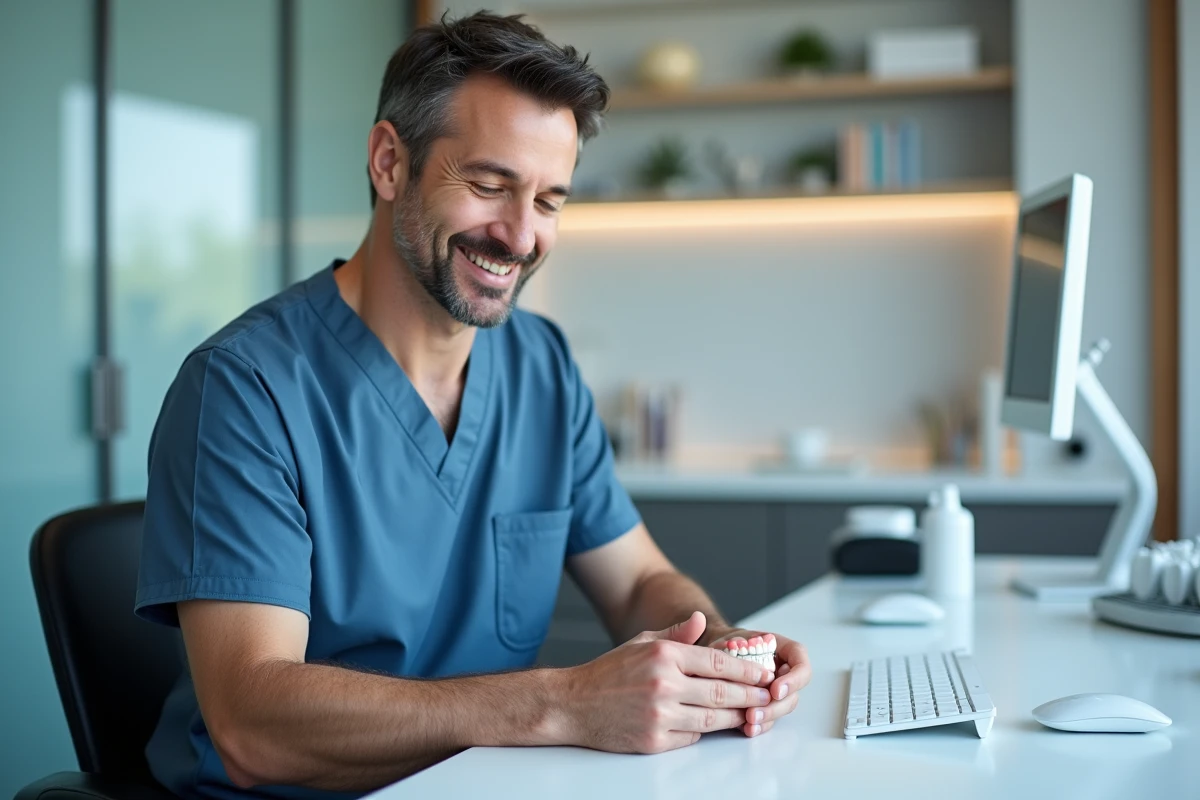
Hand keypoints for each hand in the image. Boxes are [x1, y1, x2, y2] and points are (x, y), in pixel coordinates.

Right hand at [559, 611, 773, 753]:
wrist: (573, 704)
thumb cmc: (608, 672)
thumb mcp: (641, 642)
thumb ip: (676, 635)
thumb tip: (702, 622)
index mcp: (663, 655)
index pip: (718, 663)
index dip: (747, 670)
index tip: (763, 673)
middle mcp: (663, 684)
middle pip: (722, 692)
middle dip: (750, 695)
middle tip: (766, 696)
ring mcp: (659, 715)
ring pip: (712, 719)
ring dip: (735, 717)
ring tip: (749, 713)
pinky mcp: (654, 741)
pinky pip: (691, 737)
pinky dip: (703, 731)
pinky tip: (712, 724)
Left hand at [703, 627, 811, 737]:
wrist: (720, 653)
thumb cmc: (729, 643)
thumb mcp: (732, 638)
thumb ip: (737, 644)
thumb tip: (738, 652)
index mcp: (784, 651)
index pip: (801, 665)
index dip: (793, 680)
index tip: (775, 690)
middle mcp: (784, 673)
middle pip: (793, 694)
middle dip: (777, 706)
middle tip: (757, 711)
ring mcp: (776, 692)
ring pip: (782, 709)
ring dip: (768, 717)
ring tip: (750, 721)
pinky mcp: (765, 706)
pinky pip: (769, 719)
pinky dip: (760, 725)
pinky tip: (749, 729)